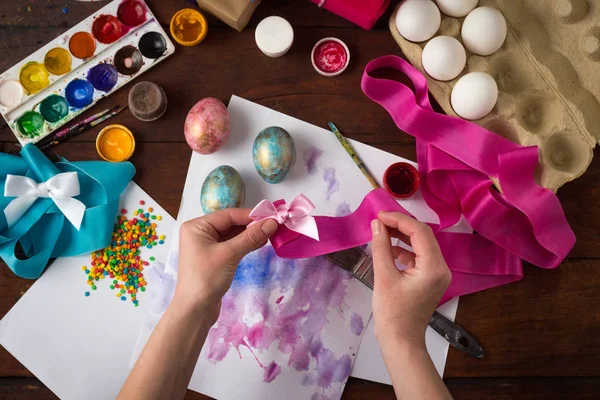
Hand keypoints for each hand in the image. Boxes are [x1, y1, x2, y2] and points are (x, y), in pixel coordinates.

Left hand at [174, 208, 277, 320]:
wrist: (195, 310)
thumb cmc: (207, 278)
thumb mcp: (230, 254)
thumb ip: (251, 236)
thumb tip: (271, 223)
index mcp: (197, 227)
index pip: (228, 215)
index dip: (251, 215)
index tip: (272, 216)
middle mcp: (200, 233)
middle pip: (231, 223)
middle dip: (252, 225)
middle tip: (274, 225)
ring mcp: (207, 246)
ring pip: (233, 235)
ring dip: (251, 235)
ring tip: (271, 233)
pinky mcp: (214, 258)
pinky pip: (232, 245)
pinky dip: (246, 244)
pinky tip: (260, 243)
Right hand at [370, 211, 450, 346]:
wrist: (401, 342)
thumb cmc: (392, 313)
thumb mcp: (384, 277)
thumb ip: (381, 247)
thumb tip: (377, 224)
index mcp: (434, 267)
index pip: (419, 232)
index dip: (399, 220)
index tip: (379, 215)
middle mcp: (441, 268)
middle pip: (423, 236)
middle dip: (401, 225)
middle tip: (379, 220)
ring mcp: (437, 274)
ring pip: (421, 245)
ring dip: (401, 236)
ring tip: (380, 231)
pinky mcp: (430, 279)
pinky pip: (418, 257)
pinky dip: (403, 250)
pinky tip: (387, 248)